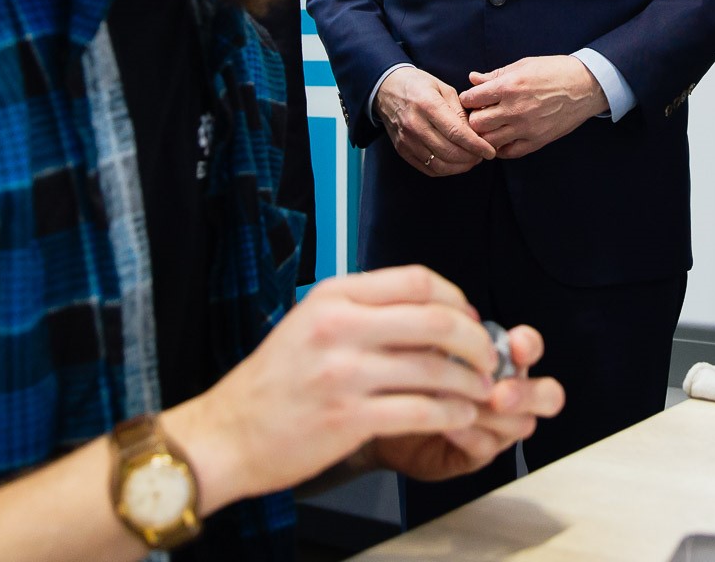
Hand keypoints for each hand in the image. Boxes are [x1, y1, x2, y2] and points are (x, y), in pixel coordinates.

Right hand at [168, 267, 501, 512]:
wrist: (226, 435)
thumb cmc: (273, 383)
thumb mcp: (310, 324)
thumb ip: (363, 311)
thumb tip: (429, 310)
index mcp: (333, 297)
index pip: (416, 280)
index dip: (455, 298)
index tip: (468, 317)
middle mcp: (339, 327)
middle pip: (435, 319)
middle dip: (474, 340)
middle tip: (487, 357)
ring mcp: (343, 374)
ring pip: (435, 368)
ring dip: (470, 382)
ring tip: (480, 391)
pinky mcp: (348, 418)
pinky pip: (421, 411)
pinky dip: (452, 414)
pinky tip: (460, 416)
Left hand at [369, 325, 564, 481]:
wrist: (383, 412)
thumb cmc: (409, 373)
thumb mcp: (426, 346)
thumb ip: (451, 335)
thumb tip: (465, 318)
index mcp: (501, 358)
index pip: (530, 347)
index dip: (529, 346)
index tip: (515, 344)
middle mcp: (509, 391)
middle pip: (548, 395)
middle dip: (529, 394)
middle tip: (500, 394)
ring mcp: (498, 426)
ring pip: (520, 424)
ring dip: (490, 415)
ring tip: (458, 406)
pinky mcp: (478, 454)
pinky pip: (487, 446)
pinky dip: (469, 434)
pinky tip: (448, 424)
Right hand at [377, 67, 495, 176]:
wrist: (387, 89)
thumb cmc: (419, 85)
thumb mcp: (443, 88)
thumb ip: (460, 111)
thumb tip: (475, 133)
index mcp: (427, 105)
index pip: (456, 133)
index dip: (476, 145)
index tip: (490, 151)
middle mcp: (415, 125)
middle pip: (449, 151)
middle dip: (471, 157)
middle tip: (483, 155)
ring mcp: (406, 140)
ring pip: (440, 164)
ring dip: (460, 166)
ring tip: (472, 159)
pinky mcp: (402, 150)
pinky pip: (428, 168)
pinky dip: (446, 170)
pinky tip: (456, 163)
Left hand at [459, 56, 607, 157]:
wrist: (585, 86)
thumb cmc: (554, 71)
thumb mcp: (523, 66)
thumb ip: (495, 75)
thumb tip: (473, 79)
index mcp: (509, 86)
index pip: (471, 99)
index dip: (468, 99)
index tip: (473, 99)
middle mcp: (515, 109)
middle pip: (476, 123)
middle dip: (474, 118)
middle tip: (480, 114)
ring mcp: (526, 128)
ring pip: (489, 141)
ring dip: (486, 135)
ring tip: (492, 127)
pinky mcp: (537, 141)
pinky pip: (509, 152)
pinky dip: (502, 148)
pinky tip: (504, 138)